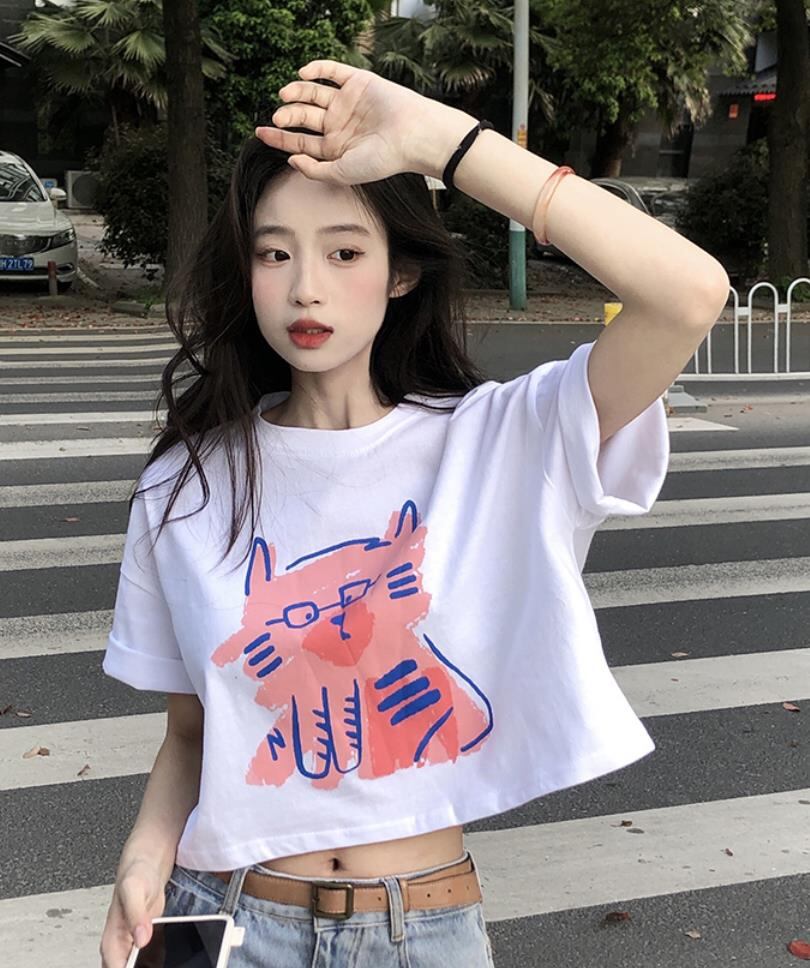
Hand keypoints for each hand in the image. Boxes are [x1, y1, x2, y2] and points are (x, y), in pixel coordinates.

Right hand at [99, 858, 165, 967]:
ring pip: (136, 966)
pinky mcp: (145, 941)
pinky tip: (165, 956)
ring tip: (161, 959)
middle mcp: (120, 945)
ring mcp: (133, 944)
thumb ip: (136, 914)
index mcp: (112, 939)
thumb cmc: (136, 875)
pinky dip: (155, 960)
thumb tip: (141, 938)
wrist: (147, 867)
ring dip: (147, 965)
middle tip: (154, 961)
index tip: (140, 967)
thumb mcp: (134, 890)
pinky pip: (148, 960)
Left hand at [254, 59, 469, 184]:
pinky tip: (304, 74)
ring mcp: (347, 102)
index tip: (260, 132)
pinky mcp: (358, 82)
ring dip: (296, 92)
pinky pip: (331, 71)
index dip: (279, 137)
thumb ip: (315, 171)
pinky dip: (316, 69)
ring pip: (313, 93)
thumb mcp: (342, 173)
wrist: (410, 136)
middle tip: (279, 116)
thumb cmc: (381, 160)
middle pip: (303, 116)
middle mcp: (339, 125)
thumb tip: (291, 160)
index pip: (300, 142)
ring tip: (286, 95)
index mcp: (335, 148)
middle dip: (287, 115)